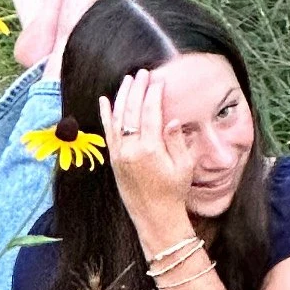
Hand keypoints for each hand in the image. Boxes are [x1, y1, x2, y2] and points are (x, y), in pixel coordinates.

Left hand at [98, 69, 197, 243]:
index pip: (150, 113)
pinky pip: (107, 132)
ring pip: (117, 118)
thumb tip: (172, 119)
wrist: (155, 217)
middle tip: (142, 73)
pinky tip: (105, 100)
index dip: (153, 94)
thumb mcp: (184, 167)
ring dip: (122, 97)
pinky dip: (105, 115)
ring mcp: (119, 154)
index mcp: (150, 150)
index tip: (158, 80)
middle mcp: (131, 150)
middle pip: (132, 111)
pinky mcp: (114, 160)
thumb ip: (177, 142)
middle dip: (137, 89)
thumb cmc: (174, 192)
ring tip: (128, 80)